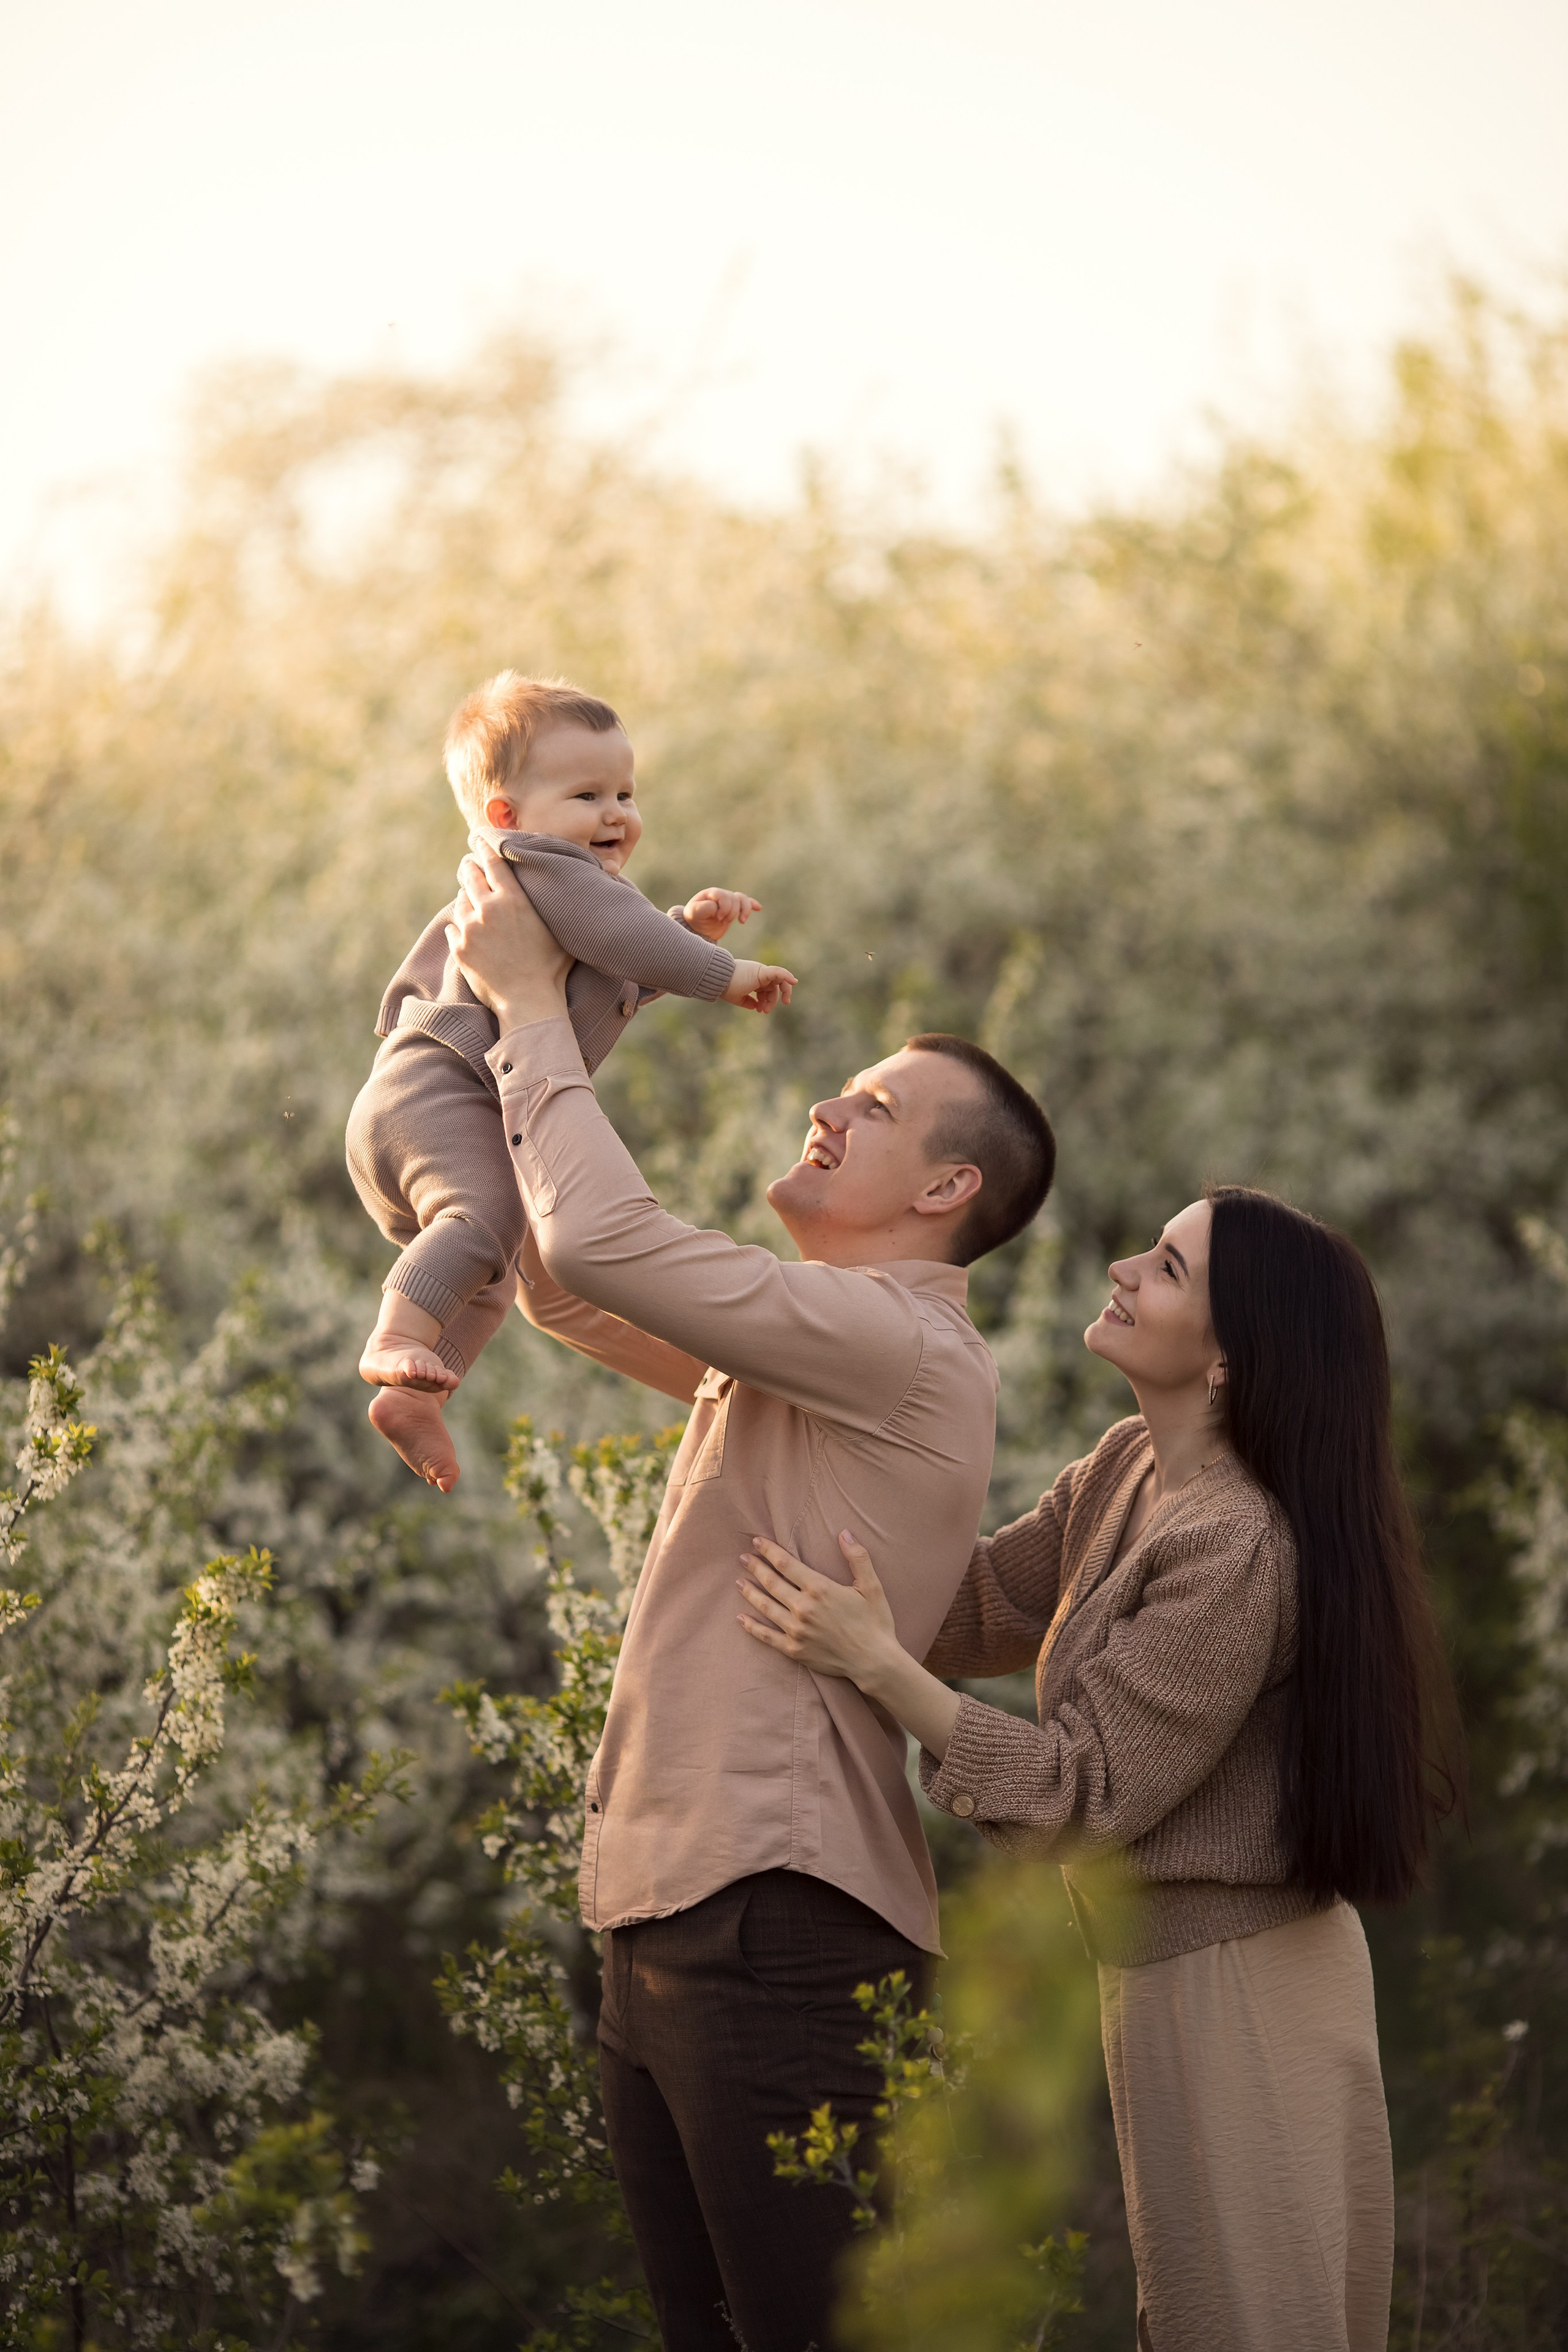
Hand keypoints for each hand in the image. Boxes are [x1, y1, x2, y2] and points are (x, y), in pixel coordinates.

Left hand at [446, 840, 571, 1027]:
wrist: (529, 1002)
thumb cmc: (551, 968)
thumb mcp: (557, 928)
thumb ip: (549, 902)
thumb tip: (563, 884)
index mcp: (512, 898)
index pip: (492, 861)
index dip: (484, 847)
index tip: (479, 839)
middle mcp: (487, 908)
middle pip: (470, 875)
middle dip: (470, 868)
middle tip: (470, 865)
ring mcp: (470, 929)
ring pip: (460, 901)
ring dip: (467, 900)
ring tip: (473, 903)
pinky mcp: (459, 949)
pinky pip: (453, 928)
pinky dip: (460, 927)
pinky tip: (469, 932)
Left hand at [682, 887, 760, 942]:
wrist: (697, 928)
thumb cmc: (693, 918)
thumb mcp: (694, 913)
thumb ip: (705, 908)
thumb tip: (717, 907)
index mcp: (711, 893)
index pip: (724, 895)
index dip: (724, 907)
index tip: (718, 918)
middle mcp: (721, 895)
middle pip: (734, 899)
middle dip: (731, 913)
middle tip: (721, 922)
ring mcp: (729, 901)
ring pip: (743, 900)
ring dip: (744, 911)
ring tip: (741, 921)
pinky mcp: (734, 909)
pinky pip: (746, 903)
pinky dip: (752, 905)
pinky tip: (758, 908)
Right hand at [723, 959, 797, 1013]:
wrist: (719, 980)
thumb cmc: (725, 988)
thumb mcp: (738, 998)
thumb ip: (748, 1002)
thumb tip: (757, 1007)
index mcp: (754, 980)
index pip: (767, 990)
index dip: (766, 1001)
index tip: (762, 1010)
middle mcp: (759, 975)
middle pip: (774, 987)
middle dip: (773, 1000)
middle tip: (768, 1011)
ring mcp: (762, 972)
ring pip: (779, 981)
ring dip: (781, 993)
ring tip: (771, 1007)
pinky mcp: (763, 971)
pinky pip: (779, 972)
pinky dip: (787, 976)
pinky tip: (794, 982)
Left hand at [737, 1533, 901, 1685]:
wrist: (874, 1661)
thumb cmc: (875, 1622)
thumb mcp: (871, 1586)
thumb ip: (857, 1557)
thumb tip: (844, 1533)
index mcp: (820, 1588)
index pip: (786, 1564)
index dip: (769, 1551)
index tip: (756, 1541)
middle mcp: (803, 1608)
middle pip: (771, 1583)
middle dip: (755, 1567)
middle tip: (743, 1557)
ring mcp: (796, 1630)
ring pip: (765, 1607)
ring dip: (750, 1592)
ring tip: (739, 1581)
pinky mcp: (794, 1650)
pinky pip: (766, 1636)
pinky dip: (751, 1627)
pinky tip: (740, 1618)